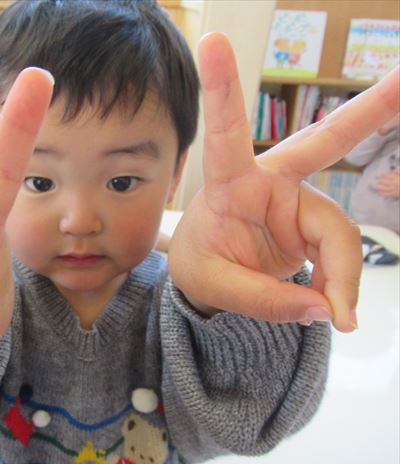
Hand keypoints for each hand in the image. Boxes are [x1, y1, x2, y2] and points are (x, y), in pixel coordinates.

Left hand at [169, 33, 398, 332]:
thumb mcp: (213, 286)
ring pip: (339, 230)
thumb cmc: (200, 266)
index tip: (213, 40)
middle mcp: (269, 182)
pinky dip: (343, 283)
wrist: (209, 276)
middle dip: (369, 111)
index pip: (225, 132)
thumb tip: (328, 311)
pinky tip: (338, 309)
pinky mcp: (312, 222)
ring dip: (343, 275)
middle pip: (324, 141)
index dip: (224, 88)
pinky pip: (341, 250)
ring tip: (341, 317)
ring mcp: (296, 201)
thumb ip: (265, 299)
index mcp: (229, 183)